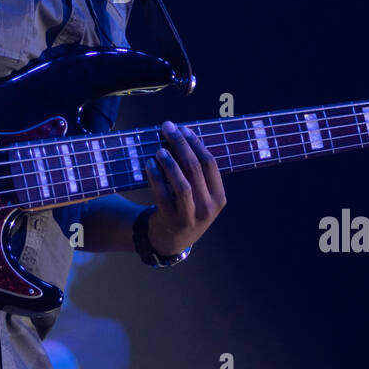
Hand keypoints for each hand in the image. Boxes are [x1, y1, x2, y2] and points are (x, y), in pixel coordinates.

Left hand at [143, 121, 225, 254]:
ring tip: (159, 149)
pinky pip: (162, 195)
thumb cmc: (187, 209)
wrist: (172, 240)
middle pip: (195, 169)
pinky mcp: (170, 220)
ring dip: (170, 164)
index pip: (210, 164)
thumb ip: (195, 173)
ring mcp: (190, 216)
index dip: (196, 143)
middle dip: (181, 145)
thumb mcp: (200, 196)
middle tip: (168, 129)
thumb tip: (180, 136)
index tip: (183, 128)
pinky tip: (149, 164)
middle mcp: (207, 208)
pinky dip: (155, 177)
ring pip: (182, 185)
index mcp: (219, 197)